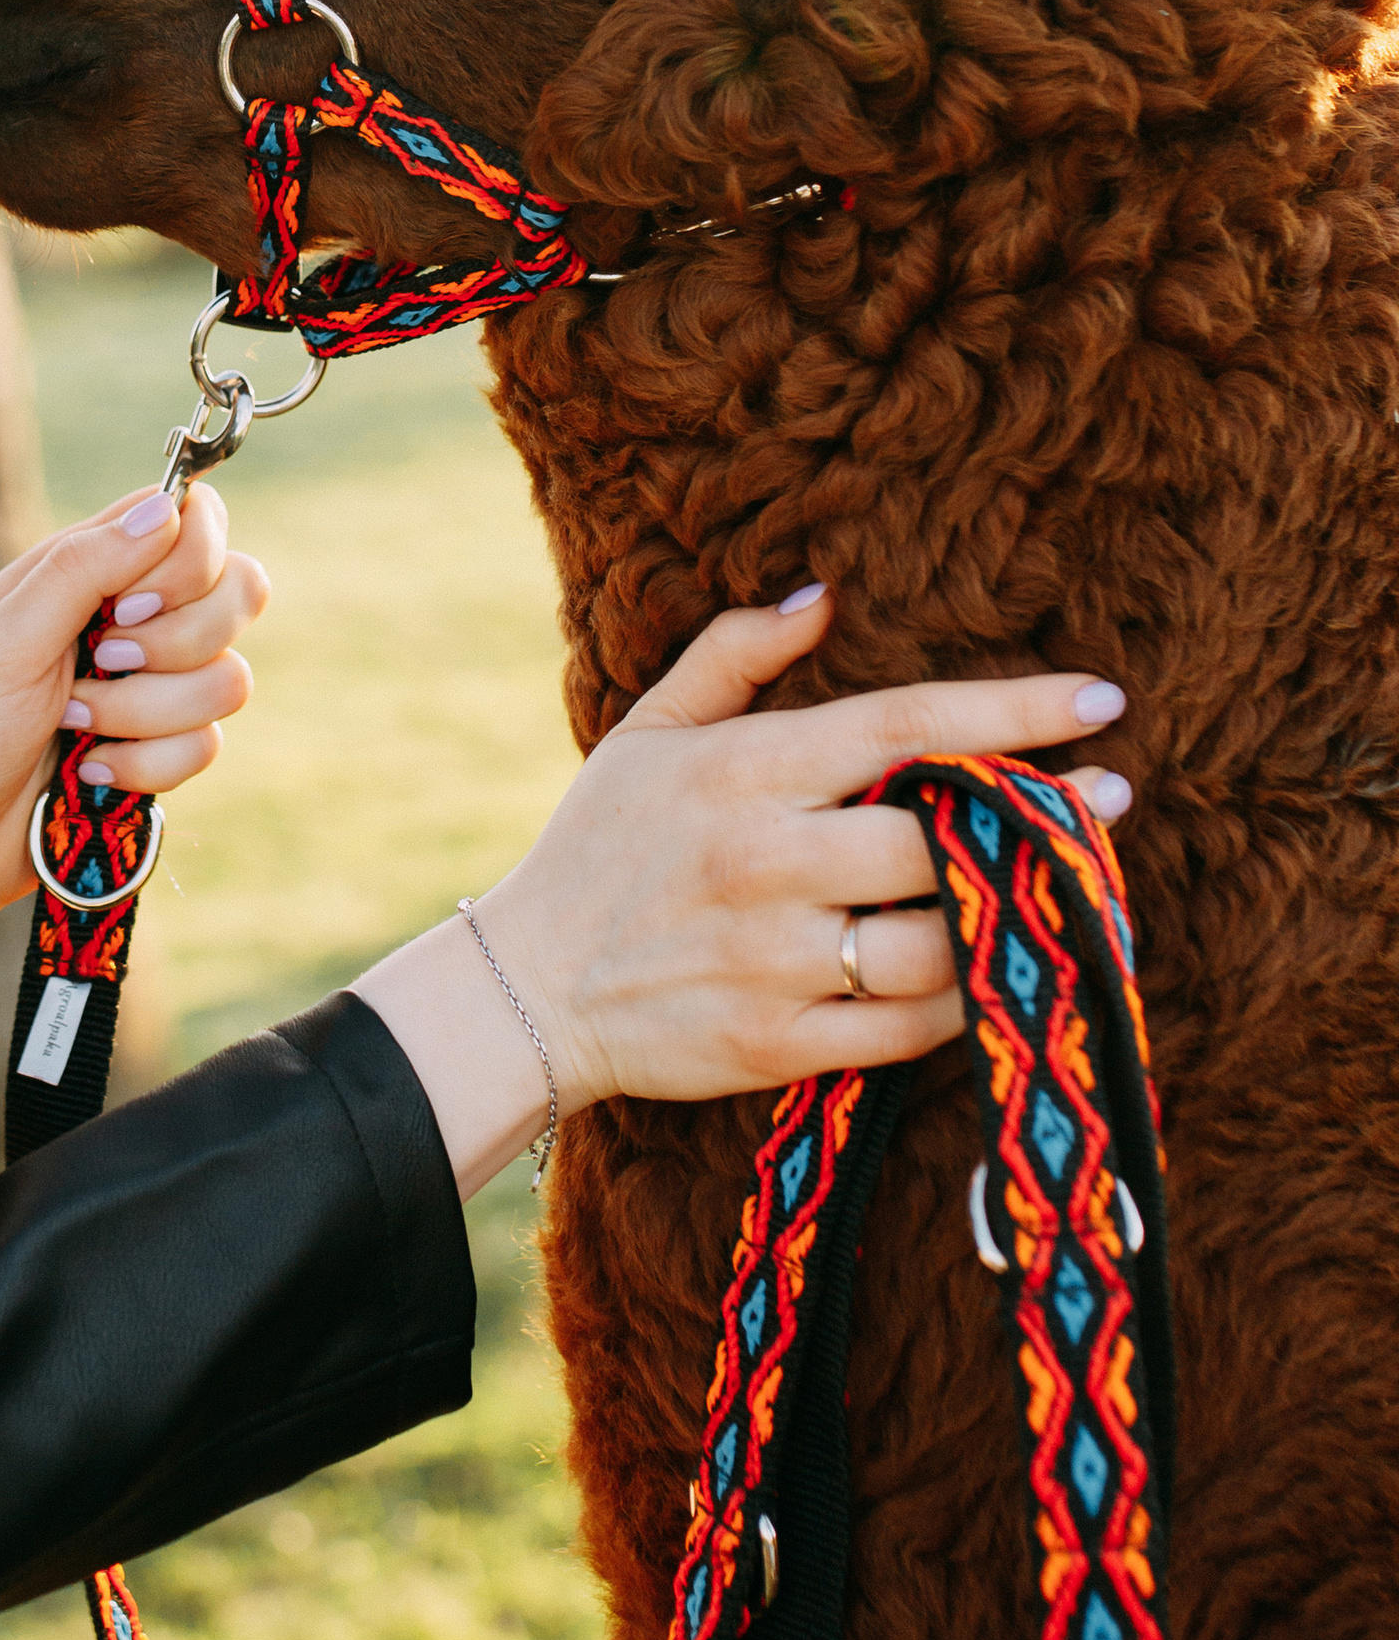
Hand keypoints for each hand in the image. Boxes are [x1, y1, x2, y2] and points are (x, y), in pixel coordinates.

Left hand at [0, 484, 268, 983]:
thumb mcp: (2, 642)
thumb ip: (82, 570)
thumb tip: (165, 507)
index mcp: (81, 571)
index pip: (188, 518)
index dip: (189, 557)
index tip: (131, 605)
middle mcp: (125, 619)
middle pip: (236, 591)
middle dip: (176, 644)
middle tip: (98, 665)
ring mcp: (146, 689)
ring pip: (228, 678)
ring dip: (149, 714)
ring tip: (74, 728)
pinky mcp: (155, 753)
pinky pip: (207, 745)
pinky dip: (148, 767)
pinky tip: (90, 776)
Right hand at [359, 588, 1132, 1197]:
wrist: (528, 987)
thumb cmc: (599, 848)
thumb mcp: (648, 732)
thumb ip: (736, 655)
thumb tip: (824, 595)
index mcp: (741, 771)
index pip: (903, 725)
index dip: (1013, 710)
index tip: (1099, 698)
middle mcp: (763, 861)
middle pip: (940, 836)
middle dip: (1043, 817)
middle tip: (1111, 799)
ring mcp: (773, 959)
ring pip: (939, 940)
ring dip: (1016, 915)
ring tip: (1070, 889)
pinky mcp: (778, 1043)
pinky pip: (910, 1027)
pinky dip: (968, 1001)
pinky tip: (1001, 970)